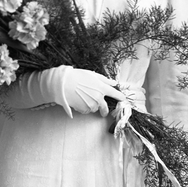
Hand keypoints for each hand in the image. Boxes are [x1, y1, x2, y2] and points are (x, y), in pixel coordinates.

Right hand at [7, 66, 123, 117]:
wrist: (63, 84)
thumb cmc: (77, 76)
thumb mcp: (92, 75)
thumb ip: (104, 80)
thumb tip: (114, 83)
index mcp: (102, 88)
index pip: (115, 94)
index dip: (120, 97)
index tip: (124, 100)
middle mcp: (99, 98)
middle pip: (105, 108)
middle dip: (105, 110)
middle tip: (104, 111)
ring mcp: (91, 105)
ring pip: (94, 109)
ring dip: (91, 106)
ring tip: (82, 98)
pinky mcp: (84, 110)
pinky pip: (86, 110)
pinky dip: (83, 108)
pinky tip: (78, 101)